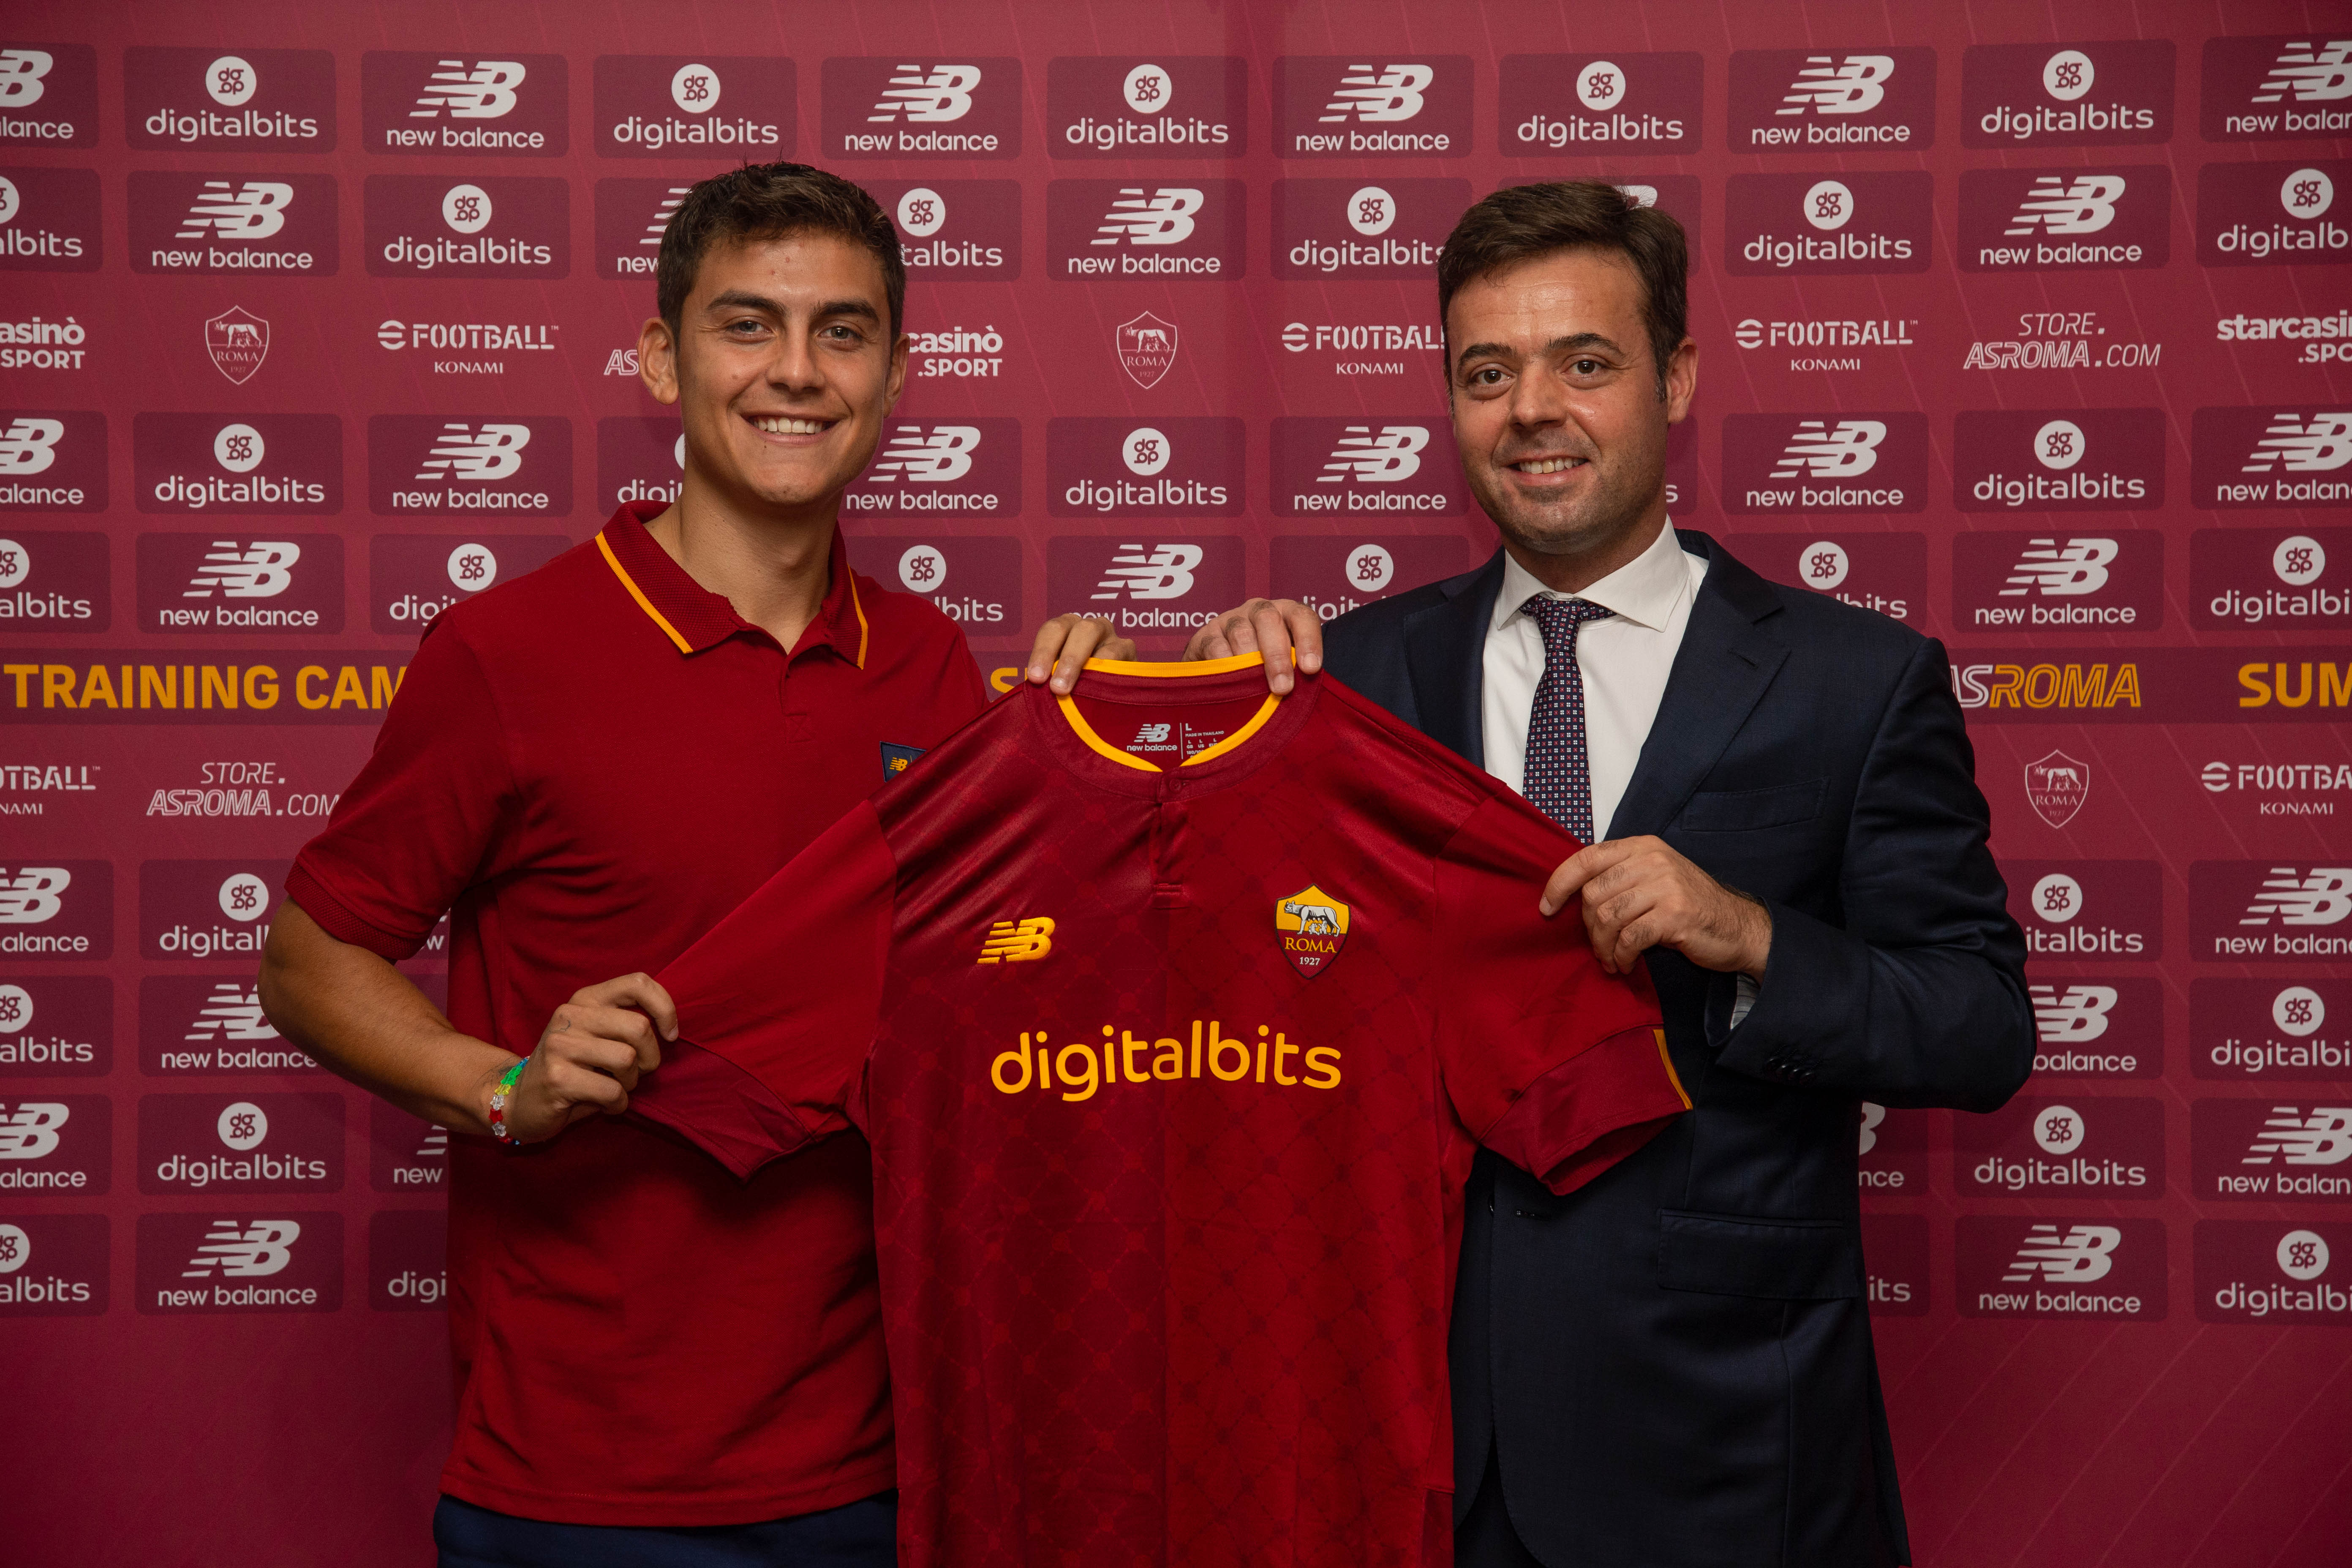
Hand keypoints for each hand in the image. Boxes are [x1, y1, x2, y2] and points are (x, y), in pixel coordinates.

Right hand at [485, 973, 677, 1142]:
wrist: (520, 1101)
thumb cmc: (573, 1069)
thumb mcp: (596, 1035)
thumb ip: (624, 1022)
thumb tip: (669, 1028)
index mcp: (585, 999)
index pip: (638, 983)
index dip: (665, 1008)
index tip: (670, 1034)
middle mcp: (571, 1015)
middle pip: (639, 1027)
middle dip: (650, 1058)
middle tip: (636, 1073)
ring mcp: (560, 1045)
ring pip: (627, 1059)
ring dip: (631, 1084)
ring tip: (615, 1089)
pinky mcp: (558, 1077)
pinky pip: (612, 1091)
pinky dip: (618, 1105)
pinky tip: (605, 1106)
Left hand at [1024, 614, 1136, 693]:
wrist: (1107, 701)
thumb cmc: (1074, 687)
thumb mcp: (1056, 679)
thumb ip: (1047, 678)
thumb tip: (1036, 686)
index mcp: (1066, 628)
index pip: (1052, 630)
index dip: (1043, 652)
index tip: (1035, 678)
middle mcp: (1090, 627)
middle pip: (1081, 629)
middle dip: (1068, 659)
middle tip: (1057, 688)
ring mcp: (1112, 637)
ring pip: (1103, 641)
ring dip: (1089, 666)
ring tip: (1079, 690)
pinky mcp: (1129, 651)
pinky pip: (1119, 657)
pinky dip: (1107, 673)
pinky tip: (1098, 690)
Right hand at [1182, 599, 1324, 693]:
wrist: (1222, 669)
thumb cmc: (1264, 670)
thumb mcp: (1286, 667)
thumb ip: (1296, 673)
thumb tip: (1306, 695)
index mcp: (1285, 614)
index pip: (1301, 617)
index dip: (1309, 640)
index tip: (1311, 669)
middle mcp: (1258, 611)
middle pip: (1269, 620)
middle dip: (1277, 655)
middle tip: (1283, 687)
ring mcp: (1231, 620)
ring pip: (1241, 632)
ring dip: (1250, 662)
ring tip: (1256, 688)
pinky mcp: (1206, 634)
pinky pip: (1215, 646)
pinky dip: (1224, 664)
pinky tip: (1232, 682)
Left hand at [1540, 837, 1771, 979]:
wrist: (1738, 927)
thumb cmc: (1688, 908)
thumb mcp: (1653, 880)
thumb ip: (1618, 879)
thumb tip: (1570, 898)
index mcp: (1642, 847)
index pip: (1585, 857)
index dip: (1559, 883)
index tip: (1546, 908)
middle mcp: (1653, 859)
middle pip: (1593, 894)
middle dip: (1587, 929)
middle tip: (1598, 949)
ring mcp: (1665, 885)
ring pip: (1607, 917)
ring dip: (1603, 947)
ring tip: (1612, 960)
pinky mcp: (1675, 914)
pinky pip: (1629, 938)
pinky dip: (1622, 956)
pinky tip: (1627, 964)